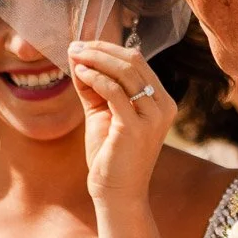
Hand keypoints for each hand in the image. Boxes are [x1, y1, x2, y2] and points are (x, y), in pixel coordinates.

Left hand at [67, 40, 175, 202]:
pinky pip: (115, 91)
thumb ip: (94, 85)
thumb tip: (78, 56)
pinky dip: (95, 78)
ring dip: (96, 60)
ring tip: (74, 56)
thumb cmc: (111, 155)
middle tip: (75, 46)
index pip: (137, 61)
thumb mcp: (102, 113)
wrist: (117, 193)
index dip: (108, 49)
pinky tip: (80, 74)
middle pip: (133, 61)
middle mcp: (163, 105)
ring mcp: (153, 116)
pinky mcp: (137, 127)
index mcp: (161, 100)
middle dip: (100, 49)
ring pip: (125, 72)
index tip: (82, 44)